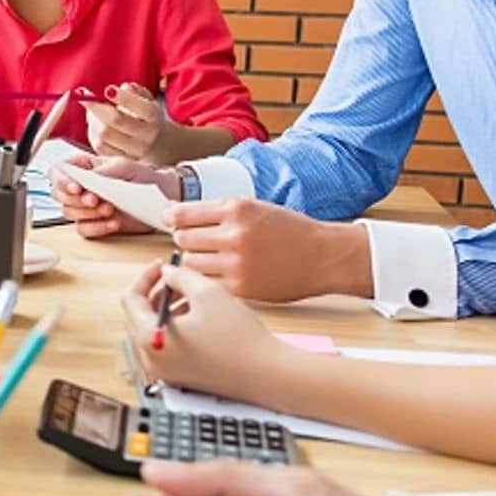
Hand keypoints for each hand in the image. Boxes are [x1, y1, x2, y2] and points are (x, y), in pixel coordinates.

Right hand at [51, 154, 178, 237]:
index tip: (77, 188)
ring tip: (110, 209)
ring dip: (89, 213)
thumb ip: (102, 172)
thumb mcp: (124, 166)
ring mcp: (86, 207)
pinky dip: (97, 227)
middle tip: (95, 200)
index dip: (61, 181)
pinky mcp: (94, 223)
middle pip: (59, 195)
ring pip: (69, 213)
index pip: (57, 172)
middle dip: (76, 200)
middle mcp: (80, 187)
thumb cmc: (141, 176)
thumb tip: (85, 180)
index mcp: (83, 168)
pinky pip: (83, 229)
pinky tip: (113, 223)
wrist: (161, 196)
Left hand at [83, 83, 168, 160]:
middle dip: (97, 107)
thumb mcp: (146, 100)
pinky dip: (92, 132)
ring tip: (91, 110)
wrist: (156, 144)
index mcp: (154, 117)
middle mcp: (146, 135)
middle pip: (117, 121)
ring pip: (104, 135)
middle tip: (85, 96)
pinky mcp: (120, 158)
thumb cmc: (146, 117)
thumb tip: (121, 89)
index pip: (142, 108)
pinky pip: (99, 146)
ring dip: (92, 120)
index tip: (108, 90)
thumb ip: (135, 92)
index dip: (124, 98)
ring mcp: (133, 150)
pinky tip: (94, 124)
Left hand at [120, 260, 280, 399]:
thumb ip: (179, 276)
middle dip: (156, 293)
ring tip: (190, 295)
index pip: (131, 300)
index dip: (146, 277)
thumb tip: (167, 273)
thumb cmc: (239, 338)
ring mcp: (164, 372)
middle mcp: (151, 360)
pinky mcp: (180, 377)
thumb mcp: (207, 292)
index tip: (161, 265)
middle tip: (177, 279)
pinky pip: (167, 346)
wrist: (267, 374)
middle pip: (139, 317)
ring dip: (166, 309)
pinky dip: (175, 327)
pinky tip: (197, 316)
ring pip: (153, 331)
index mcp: (148, 339)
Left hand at [171, 199, 372, 302]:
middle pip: (182, 239)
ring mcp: (236, 263)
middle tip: (198, 243)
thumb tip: (174, 214)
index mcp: (236, 209)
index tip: (171, 221)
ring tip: (214, 259)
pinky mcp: (240, 287)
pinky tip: (222, 274)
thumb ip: (216, 212)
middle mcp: (234, 234)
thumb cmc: (290, 231)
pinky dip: (207, 280)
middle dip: (185, 240)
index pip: (182, 214)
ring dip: (195, 262)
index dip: (172, 218)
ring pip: (189, 263)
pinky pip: (205, 283)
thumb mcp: (254, 208)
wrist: (324, 256)